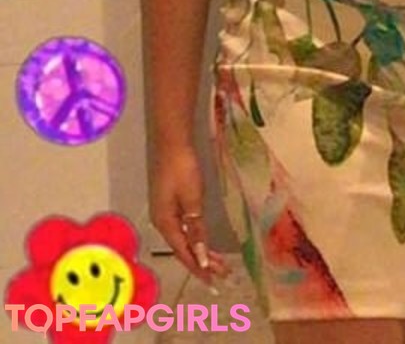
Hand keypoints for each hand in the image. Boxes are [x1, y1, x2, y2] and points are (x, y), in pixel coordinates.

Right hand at [149, 144, 227, 282]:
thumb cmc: (182, 168)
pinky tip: (202, 241)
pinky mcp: (170, 202)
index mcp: (165, 223)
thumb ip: (196, 227)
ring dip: (199, 250)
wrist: (172, 142)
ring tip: (216, 263)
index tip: (213, 281)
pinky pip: (183, 227)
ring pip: (184, 238)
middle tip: (221, 275)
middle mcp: (162, 221)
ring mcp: (165, 211)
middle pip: (183, 248)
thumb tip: (199, 254)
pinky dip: (194, 237)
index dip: (198, 268)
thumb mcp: (192, 199)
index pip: (184, 252)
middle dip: (201, 262)